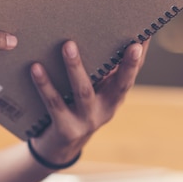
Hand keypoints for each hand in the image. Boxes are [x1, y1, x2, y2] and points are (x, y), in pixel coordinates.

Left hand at [28, 39, 146, 166]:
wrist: (58, 148)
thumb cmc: (76, 107)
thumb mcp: (93, 92)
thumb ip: (100, 71)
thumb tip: (101, 33)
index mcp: (115, 97)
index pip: (132, 75)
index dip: (139, 57)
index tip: (146, 36)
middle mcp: (106, 110)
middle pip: (121, 86)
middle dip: (129, 66)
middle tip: (133, 45)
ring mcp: (87, 121)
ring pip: (83, 91)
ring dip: (76, 67)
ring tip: (68, 45)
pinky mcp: (66, 129)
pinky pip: (54, 103)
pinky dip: (45, 85)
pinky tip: (36, 67)